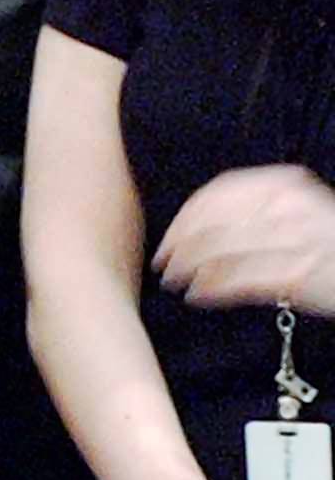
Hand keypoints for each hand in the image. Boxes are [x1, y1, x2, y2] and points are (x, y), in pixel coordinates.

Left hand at [155, 165, 334, 312]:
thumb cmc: (331, 240)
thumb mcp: (297, 206)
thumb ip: (255, 208)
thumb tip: (197, 225)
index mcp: (283, 183)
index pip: (217, 195)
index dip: (187, 218)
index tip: (169, 235)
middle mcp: (285, 208)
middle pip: (213, 224)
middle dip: (180, 246)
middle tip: (163, 263)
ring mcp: (292, 242)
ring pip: (220, 254)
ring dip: (189, 269)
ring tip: (175, 281)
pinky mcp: (297, 277)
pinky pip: (240, 281)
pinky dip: (212, 289)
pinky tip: (198, 295)